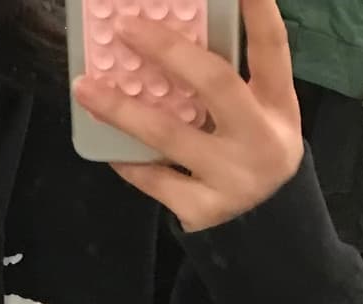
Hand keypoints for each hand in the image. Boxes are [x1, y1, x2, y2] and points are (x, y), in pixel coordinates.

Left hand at [72, 0, 304, 231]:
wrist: (263, 224)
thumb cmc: (252, 152)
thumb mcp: (260, 114)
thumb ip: (229, 81)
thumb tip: (171, 38)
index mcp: (278, 105)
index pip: (271, 49)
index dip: (259, 12)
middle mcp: (259, 138)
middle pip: (214, 83)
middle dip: (168, 50)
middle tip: (126, 27)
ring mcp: (231, 176)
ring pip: (168, 136)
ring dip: (121, 109)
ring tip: (85, 87)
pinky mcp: (203, 208)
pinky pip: (154, 178)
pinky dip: (128, 161)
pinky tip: (107, 147)